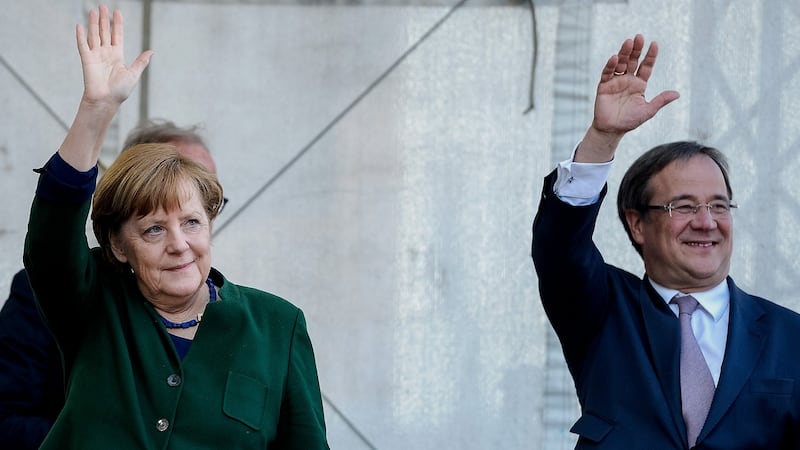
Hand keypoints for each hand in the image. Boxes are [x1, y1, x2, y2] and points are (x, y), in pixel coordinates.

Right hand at [76, 4, 151, 107]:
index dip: (117, 24)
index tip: (117, 12)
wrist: (106, 101)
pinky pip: (83, 46)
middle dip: (104, 19)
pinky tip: (80, 26)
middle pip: (104, 32)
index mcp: (117, 55)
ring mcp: (96, 55)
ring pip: (94, 35)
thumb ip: (141, 62)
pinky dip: (81, 36)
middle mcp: (106, 53)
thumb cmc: (120, 91)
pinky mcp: (87, 60)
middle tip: (103, 6)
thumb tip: (151, 52)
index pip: (117, 35)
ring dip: (93, 23)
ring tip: (93, 11)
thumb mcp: (133, 74)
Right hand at [576, 34, 678, 162]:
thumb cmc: (630, 121)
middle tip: (639, 37)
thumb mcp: (648, 111)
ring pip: (621, 64)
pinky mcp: (604, 86)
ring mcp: (615, 81)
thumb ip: (660, 101)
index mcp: (639, 84)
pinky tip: (614, 58)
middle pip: (633, 61)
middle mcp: (628, 80)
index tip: (654, 44)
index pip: (646, 66)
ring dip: (624, 53)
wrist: (612, 130)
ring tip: (628, 42)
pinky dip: (610, 65)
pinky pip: (607, 73)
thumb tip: (677, 94)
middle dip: (636, 49)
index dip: (650, 56)